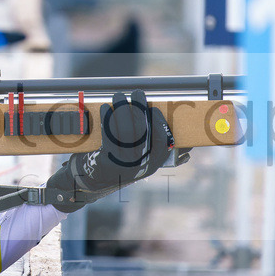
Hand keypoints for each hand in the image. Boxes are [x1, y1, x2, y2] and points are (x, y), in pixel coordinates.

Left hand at [47, 90, 181, 212]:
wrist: (92, 182)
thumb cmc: (119, 165)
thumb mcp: (140, 164)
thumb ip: (156, 152)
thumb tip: (182, 147)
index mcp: (151, 165)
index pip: (162, 142)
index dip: (159, 123)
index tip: (154, 108)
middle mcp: (138, 166)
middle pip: (142, 131)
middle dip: (140, 107)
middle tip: (137, 93)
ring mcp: (121, 165)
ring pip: (124, 130)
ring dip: (121, 108)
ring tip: (118, 96)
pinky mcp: (105, 161)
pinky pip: (107, 134)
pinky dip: (106, 118)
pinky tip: (105, 108)